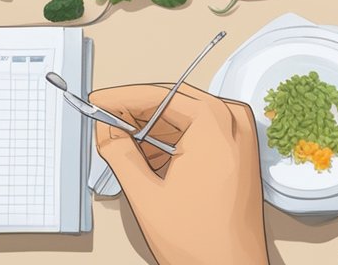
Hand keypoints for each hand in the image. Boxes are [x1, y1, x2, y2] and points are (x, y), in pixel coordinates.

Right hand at [91, 84, 267, 264]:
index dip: (121, 98)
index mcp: (213, 125)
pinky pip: (200, 133)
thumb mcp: (145, 194)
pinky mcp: (239, 156)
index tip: (98, 101)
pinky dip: (172, 140)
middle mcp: (232, 125)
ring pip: (185, 117)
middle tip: (105, 122)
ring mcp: (239, 141)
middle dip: (136, 113)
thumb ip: (118, 153)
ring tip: (123, 143)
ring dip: (153, 128)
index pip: (158, 96)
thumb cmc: (203, 243)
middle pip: (173, 102)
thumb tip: (105, 129)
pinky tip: (149, 158)